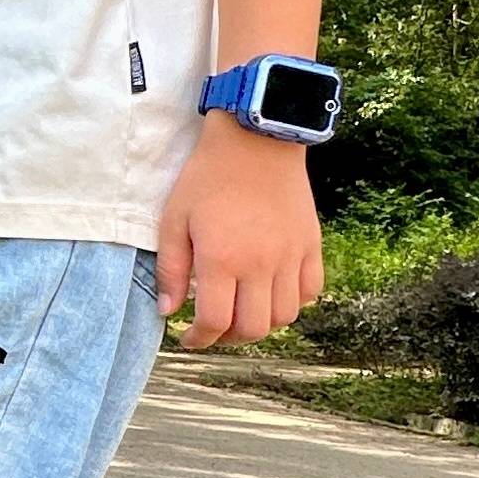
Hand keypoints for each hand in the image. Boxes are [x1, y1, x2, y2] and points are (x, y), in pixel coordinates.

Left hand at [154, 120, 323, 348]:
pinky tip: (272, 292)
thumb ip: (170, 269)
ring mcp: (290, 256)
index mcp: (221, 260)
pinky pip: (310, 291)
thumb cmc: (207, 176)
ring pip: (284, 317)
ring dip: (261, 323)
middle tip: (214, 327)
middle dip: (228, 338)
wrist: (256, 138)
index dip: (199, 339)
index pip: (214, 323)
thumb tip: (167, 311)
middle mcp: (260, 265)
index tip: (188, 338)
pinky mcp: (311, 244)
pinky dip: (293, 302)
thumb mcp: (174, 219)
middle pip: (252, 329)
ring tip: (242, 311)